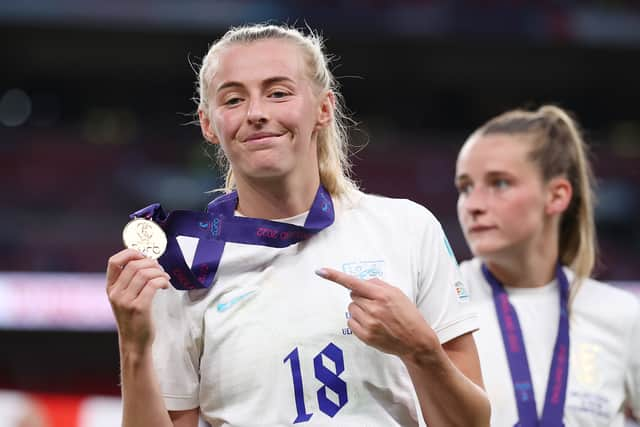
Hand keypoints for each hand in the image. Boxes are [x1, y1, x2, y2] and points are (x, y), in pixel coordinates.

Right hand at [106, 249, 170, 353]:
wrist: (134, 343)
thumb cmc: (133, 318)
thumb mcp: (124, 299)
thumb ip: (129, 281)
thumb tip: (146, 260)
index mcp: (110, 288)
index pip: (113, 261)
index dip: (130, 253)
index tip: (144, 255)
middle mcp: (116, 293)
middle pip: (134, 265)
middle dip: (151, 263)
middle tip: (160, 268)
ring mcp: (126, 301)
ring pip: (145, 273)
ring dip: (159, 271)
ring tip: (165, 277)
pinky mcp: (139, 307)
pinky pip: (153, 284)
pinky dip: (162, 280)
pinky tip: (166, 285)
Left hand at [316, 268, 439, 359]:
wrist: (415, 340)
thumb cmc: (407, 314)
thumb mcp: (397, 293)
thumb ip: (378, 285)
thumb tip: (362, 282)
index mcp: (382, 295)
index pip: (354, 283)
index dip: (335, 276)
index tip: (320, 271)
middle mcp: (374, 309)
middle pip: (352, 295)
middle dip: (361, 297)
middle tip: (376, 304)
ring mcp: (369, 324)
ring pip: (351, 308)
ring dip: (359, 309)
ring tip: (376, 316)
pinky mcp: (365, 336)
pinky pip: (351, 322)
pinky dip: (358, 321)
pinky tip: (372, 324)